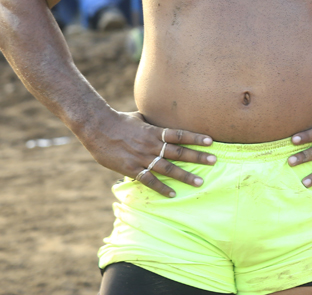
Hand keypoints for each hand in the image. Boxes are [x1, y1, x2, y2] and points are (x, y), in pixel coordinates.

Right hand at [78, 111, 214, 197]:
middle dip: (197, 157)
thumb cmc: (120, 121)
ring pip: (167, 168)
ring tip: (200, 182)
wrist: (97, 128)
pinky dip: (162, 188)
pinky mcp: (131, 169)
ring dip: (184, 176)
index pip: (180, 134)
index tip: (211, 141)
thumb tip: (166, 118)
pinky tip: (173, 194)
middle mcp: (151, 145)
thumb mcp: (141, 117)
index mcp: (154, 131)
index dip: (196, 138)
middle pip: (178, 152)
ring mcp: (141, 158)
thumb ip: (155, 121)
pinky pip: (149, 180)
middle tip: (214, 161)